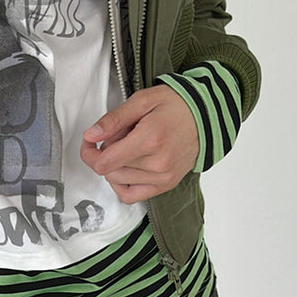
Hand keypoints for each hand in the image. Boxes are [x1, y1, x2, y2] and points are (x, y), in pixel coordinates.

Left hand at [81, 85, 198, 201]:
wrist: (207, 115)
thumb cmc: (176, 105)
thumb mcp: (141, 101)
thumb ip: (114, 120)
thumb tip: (91, 135)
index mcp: (149, 140)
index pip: (104, 162)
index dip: (89, 153)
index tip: (90, 142)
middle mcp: (157, 163)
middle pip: (110, 171)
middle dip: (106, 153)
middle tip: (119, 136)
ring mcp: (163, 177)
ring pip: (118, 181)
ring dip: (116, 166)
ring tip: (130, 147)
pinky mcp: (166, 184)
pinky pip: (132, 196)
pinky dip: (122, 184)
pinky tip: (127, 168)